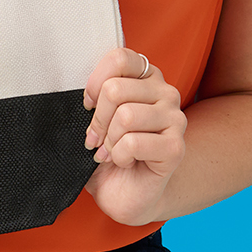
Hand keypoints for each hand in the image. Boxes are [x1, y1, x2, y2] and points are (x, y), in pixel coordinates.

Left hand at [83, 47, 185, 225]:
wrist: (128, 194)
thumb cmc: (111, 153)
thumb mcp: (97, 119)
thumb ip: (94, 96)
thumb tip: (76, 91)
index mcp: (146, 77)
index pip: (120, 57)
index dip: (95, 82)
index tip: (88, 104)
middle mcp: (165, 93)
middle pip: (115, 89)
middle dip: (98, 120)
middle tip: (98, 139)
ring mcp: (175, 119)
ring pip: (125, 116)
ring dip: (109, 141)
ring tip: (112, 151)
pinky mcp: (175, 147)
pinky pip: (133, 142)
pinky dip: (119, 156)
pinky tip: (126, 162)